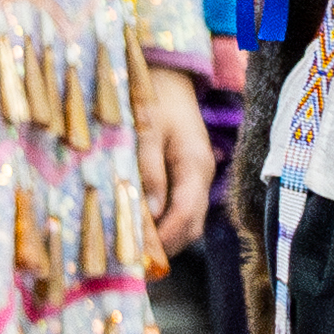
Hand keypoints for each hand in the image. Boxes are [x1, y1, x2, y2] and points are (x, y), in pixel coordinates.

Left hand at [135, 60, 214, 259]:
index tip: (138, 256)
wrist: (167, 72)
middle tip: (131, 261)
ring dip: (163, 237)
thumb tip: (153, 214)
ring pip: (186, 219)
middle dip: (165, 246)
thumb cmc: (153, 95)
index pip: (186, 215)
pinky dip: (162, 221)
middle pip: (190, 225)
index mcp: (195, 164)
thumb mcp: (146, 129)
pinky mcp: (185, 173)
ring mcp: (195, 175)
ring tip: (132, 249)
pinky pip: (179, 206)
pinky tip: (138, 225)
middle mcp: (201, 175)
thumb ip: (149, 170)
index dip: (164, 239)